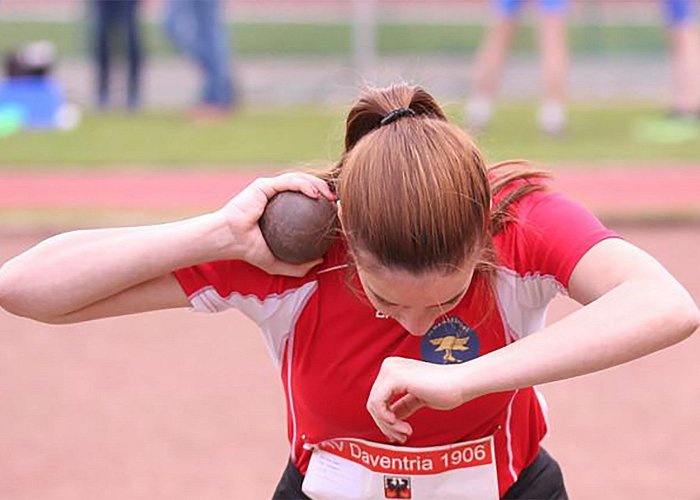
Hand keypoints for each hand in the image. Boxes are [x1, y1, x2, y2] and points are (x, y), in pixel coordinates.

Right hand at [218, 172, 335, 275]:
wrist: (230, 241)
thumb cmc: (249, 251)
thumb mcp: (277, 264)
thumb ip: (297, 265)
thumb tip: (320, 261)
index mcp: (280, 210)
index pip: (304, 201)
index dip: (322, 202)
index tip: (335, 212)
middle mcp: (276, 196)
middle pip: (305, 187)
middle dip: (324, 190)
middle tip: (336, 202)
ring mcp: (270, 188)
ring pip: (299, 180)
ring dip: (317, 184)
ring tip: (329, 196)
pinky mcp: (263, 185)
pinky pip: (288, 182)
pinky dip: (303, 185)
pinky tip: (315, 194)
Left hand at [366, 357, 471, 443]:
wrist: (460, 383)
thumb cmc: (445, 389)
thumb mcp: (416, 399)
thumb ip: (400, 406)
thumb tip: (387, 421)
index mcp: (393, 368)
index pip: (377, 398)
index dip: (384, 420)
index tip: (398, 433)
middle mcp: (389, 366)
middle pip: (373, 403)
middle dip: (386, 424)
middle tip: (401, 436)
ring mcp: (391, 370)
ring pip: (374, 405)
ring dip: (388, 425)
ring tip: (404, 432)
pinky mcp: (395, 377)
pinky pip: (378, 403)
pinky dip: (387, 419)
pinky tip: (401, 425)